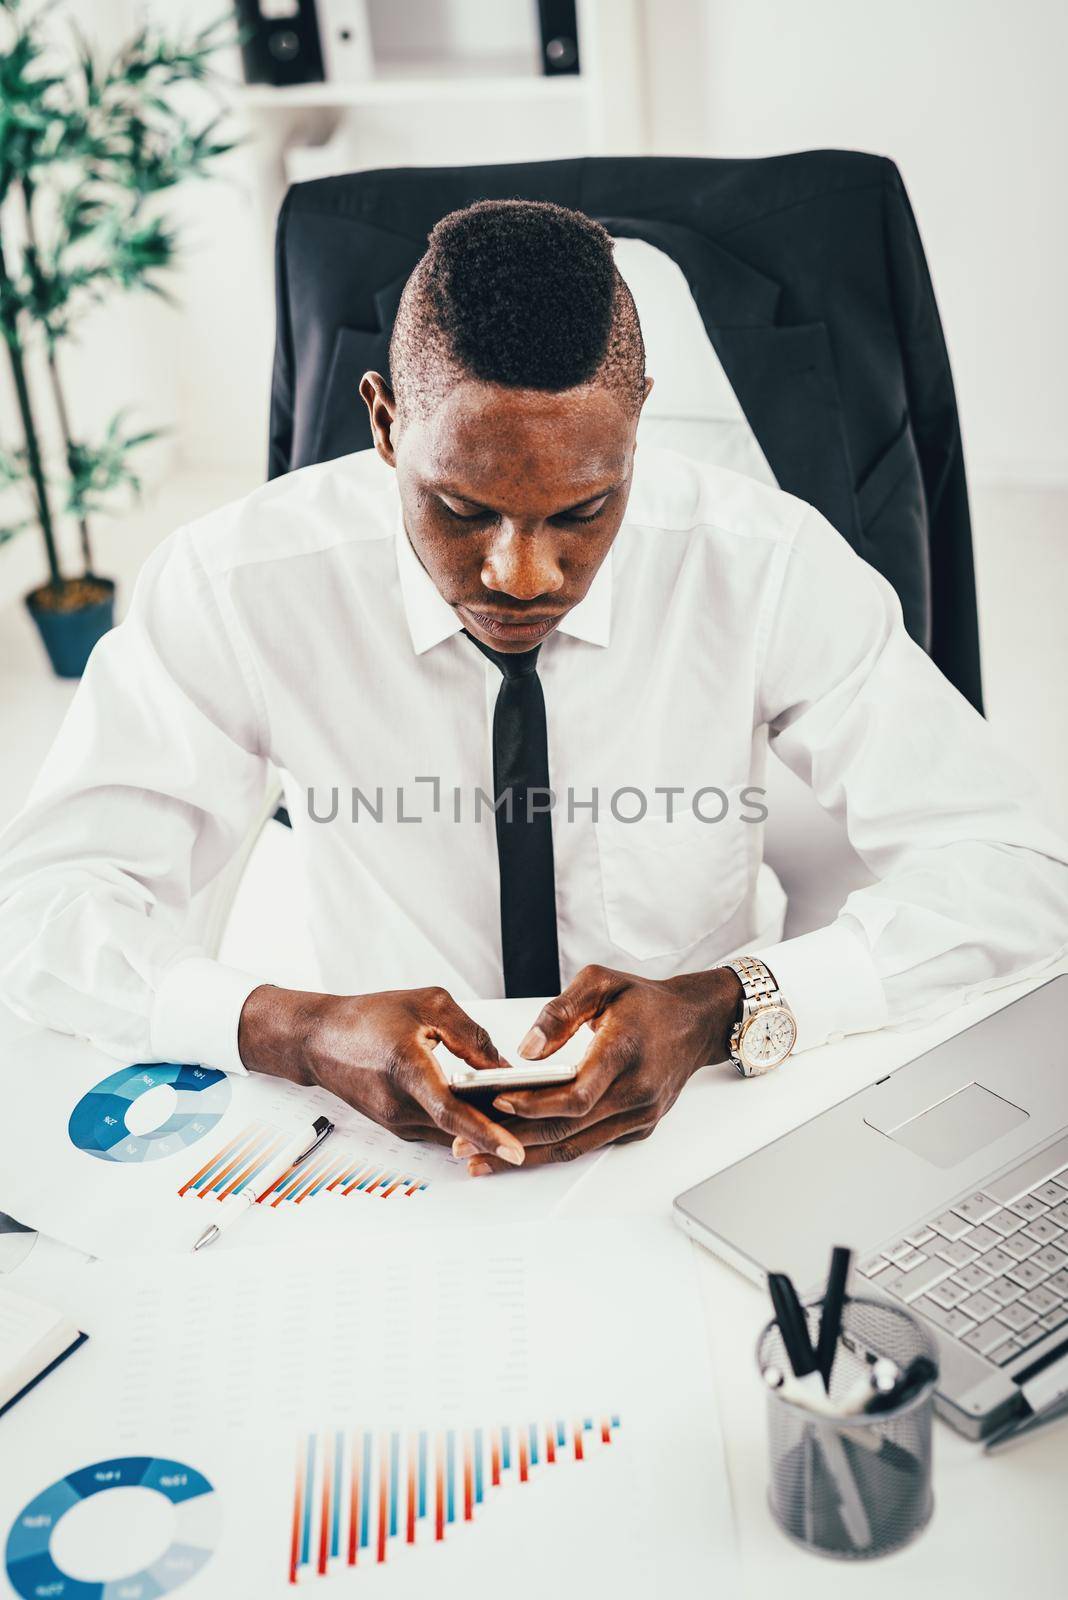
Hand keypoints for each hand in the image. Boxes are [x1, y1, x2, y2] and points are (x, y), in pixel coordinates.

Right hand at [237, 983, 525, 1165]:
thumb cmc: (369, 1017)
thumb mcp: (428, 1005)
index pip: (452, 1111)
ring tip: (524, 1115)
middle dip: (501, 1128)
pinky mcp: (397, 1125)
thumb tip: (504, 1067)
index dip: (487, 1132)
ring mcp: (396, 1121)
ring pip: (451, 1133)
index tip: (517, 1148)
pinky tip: (487, 1110)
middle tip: (541, 1123)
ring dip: (484, 1127)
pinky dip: (464, 1123)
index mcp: (406, 1069)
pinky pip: (439, 1129)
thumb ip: (470, 1034)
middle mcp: (399, 1104)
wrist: (320, 1039)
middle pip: (460, 1127)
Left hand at [451, 963, 743, 1174]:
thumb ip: (559, 1012)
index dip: (533, 1105)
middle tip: (466, 1145)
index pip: (575, 1095)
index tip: (495, 1103)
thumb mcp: (601, 982)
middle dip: (513, 1140)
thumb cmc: (645, 1001)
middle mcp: (636, 1092)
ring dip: (527, 1155)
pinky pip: (590, 1144)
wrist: (695, 1022)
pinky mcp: (638, 1127)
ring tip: (480, 1159)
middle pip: (568, 1129)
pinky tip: (520, 1150)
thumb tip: (526, 1050)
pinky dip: (552, 1150)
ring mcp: (639, 1115)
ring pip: (576, 1145)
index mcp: (625, 1052)